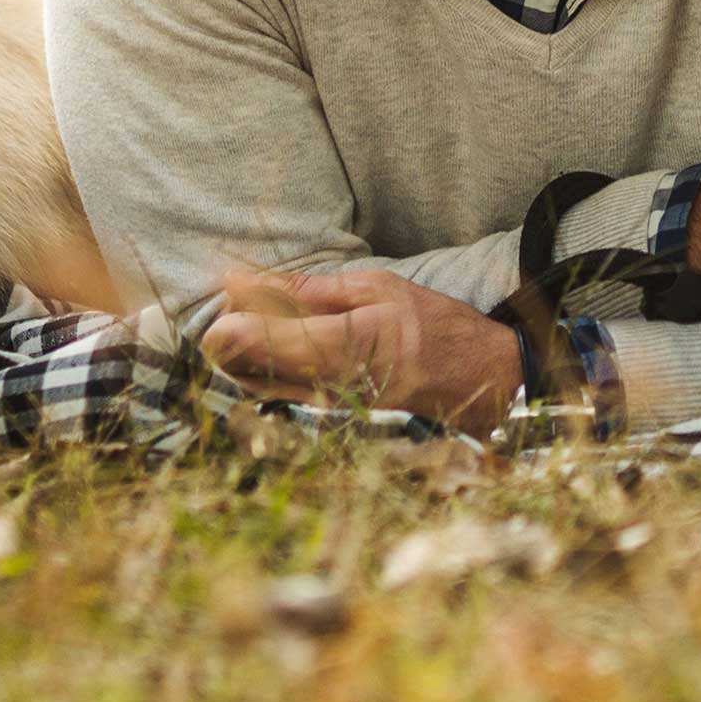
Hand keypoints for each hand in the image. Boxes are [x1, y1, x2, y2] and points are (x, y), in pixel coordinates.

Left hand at [203, 270, 526, 430]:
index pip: (252, 342)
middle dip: (230, 334)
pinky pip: (274, 394)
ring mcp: (322, 410)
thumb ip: (307, 290)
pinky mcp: (324, 420)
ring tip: (268, 318)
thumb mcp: (376, 289)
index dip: (227, 322)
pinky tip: (282, 343)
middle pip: (240, 369)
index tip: (228, 299)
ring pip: (251, 385)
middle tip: (247, 302)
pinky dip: (263, 367)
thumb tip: (245, 281)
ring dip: (243, 352)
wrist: (473, 381)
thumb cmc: (430, 325)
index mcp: (339, 346)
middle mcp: (323, 388)